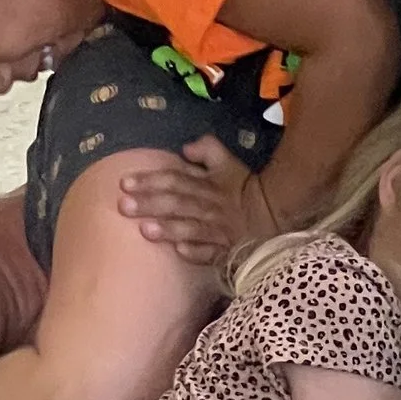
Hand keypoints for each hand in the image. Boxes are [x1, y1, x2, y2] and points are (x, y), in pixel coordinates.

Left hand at [115, 136, 264, 263]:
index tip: (124, 183)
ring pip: (191, 228)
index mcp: (207, 184)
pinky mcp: (227, 251)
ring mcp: (218, 230)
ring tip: (144, 230)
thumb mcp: (228, 163)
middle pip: (177, 203)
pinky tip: (181, 251)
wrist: (276, 213)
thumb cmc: (244, 189)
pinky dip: (198, 251)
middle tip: (124, 206)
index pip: (175, 179)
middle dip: (151, 204)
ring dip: (169, 229)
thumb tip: (184, 148)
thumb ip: (207, 150)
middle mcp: (210, 206)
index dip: (151, 180)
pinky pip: (214, 252)